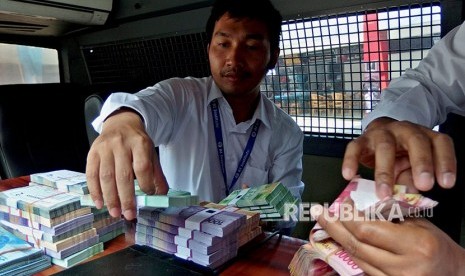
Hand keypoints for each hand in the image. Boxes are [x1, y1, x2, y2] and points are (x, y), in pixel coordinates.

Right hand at [86, 109, 167, 219]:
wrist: (121, 124)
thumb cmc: (137, 143)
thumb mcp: (151, 154)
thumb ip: (157, 174)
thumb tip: (162, 195)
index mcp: (140, 143)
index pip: (142, 166)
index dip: (145, 183)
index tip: (148, 196)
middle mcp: (121, 144)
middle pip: (123, 174)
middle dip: (126, 197)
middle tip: (129, 214)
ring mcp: (105, 148)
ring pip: (106, 176)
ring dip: (110, 198)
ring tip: (115, 212)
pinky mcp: (92, 152)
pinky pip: (91, 174)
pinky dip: (95, 191)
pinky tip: (100, 203)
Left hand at [311, 203, 464, 275]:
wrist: (453, 274)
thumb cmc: (437, 246)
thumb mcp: (419, 224)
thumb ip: (391, 216)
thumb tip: (359, 207)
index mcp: (414, 244)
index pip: (369, 230)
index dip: (349, 217)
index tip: (341, 205)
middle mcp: (403, 266)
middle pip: (357, 245)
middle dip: (335, 228)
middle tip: (319, 214)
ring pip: (357, 258)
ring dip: (339, 241)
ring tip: (326, 225)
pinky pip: (363, 269)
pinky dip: (350, 254)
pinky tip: (340, 242)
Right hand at [342, 117, 455, 197]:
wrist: (379, 136)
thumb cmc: (400, 155)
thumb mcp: (411, 167)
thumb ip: (413, 178)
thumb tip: (412, 192)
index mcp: (424, 136)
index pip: (440, 143)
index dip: (445, 162)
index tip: (446, 184)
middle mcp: (405, 130)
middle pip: (416, 141)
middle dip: (421, 163)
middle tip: (424, 186)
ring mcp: (382, 133)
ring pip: (385, 146)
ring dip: (385, 171)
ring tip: (384, 194)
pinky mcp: (362, 139)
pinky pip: (355, 147)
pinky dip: (351, 161)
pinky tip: (349, 175)